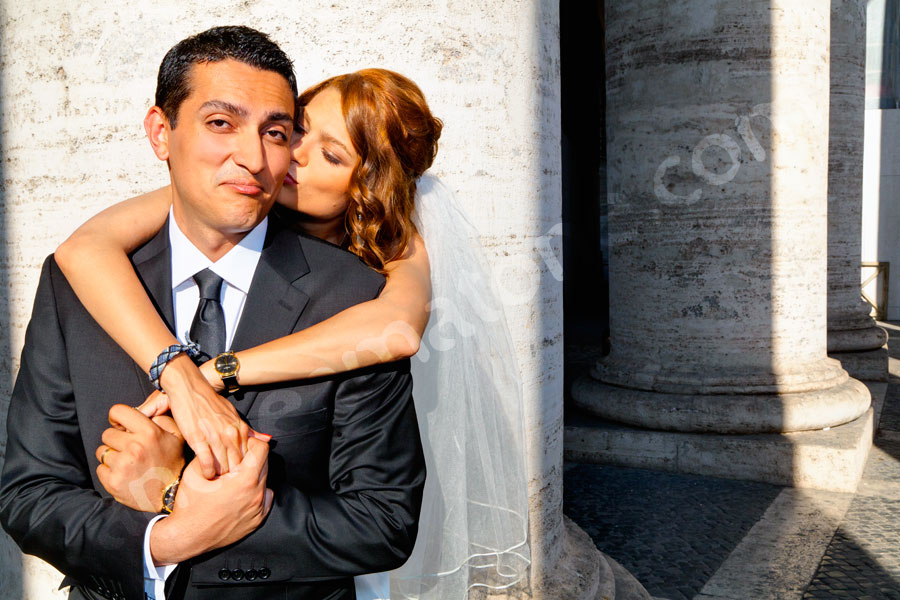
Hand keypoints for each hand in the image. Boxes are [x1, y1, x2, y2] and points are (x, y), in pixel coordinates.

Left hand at [95, 404, 184, 511]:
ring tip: (127, 463)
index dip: (117, 418)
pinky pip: (100, 469)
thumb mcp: (177, 436)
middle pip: (107, 434)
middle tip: (129, 449)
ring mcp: (122, 465)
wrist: (170, 496)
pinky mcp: (112, 481)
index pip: (117, 411)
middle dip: (116, 440)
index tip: (121, 426)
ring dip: (111, 456)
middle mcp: (134, 447)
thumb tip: (147, 411)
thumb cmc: (171, 463)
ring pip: (102, 451)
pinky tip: (124, 475)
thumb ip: (162, 419)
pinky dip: (109, 472)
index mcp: (149, 433)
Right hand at [143, 353, 265, 478]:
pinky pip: (207, 463)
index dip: (244, 471)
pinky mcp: (199, 439)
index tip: (239, 478)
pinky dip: (207, 472)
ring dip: (220, 477)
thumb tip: (267, 439)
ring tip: (216, 485)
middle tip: (228, 486)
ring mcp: (215, 437)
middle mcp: (231, 434)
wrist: (190, 389)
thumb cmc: (211, 403)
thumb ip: (250, 431)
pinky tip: (206, 476)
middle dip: (233, 478)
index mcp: (241, 429)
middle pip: (238, 465)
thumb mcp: (234, 415)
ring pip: (223, 466)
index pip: (249, 458)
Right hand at [149, 436, 273, 564]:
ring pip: (265, 480)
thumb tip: (222, 442)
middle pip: (265, 464)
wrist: (187, 537)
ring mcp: (258, 509)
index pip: (262, 450)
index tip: (242, 445)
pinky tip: (241, 492)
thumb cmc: (189, 506)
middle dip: (252, 458)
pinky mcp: (257, 520)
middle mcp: (256, 495)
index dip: (251, 443)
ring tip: (236, 478)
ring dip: (255, 475)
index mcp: (244, 481)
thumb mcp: (195, 472)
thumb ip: (212, 453)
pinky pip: (265, 498)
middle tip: (236, 461)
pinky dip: (257, 492)